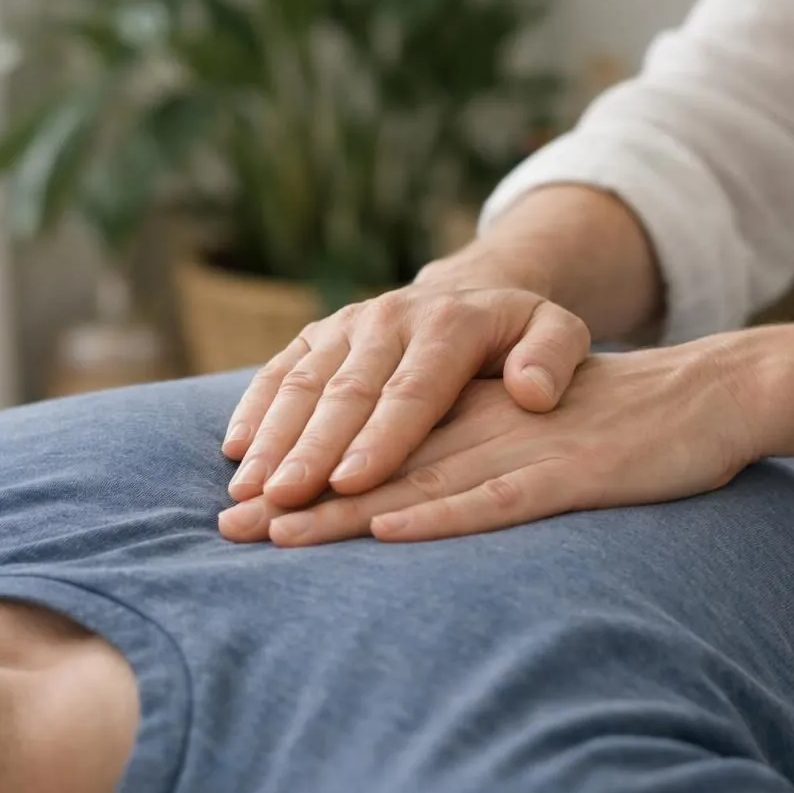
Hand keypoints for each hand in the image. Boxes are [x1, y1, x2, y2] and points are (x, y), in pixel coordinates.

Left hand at [218, 340, 762, 545]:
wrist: (711, 394)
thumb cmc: (619, 422)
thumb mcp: (532, 430)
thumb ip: (471, 448)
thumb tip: (401, 492)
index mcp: (470, 408)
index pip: (372, 438)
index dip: (304, 467)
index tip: (240, 502)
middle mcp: (484, 420)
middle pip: (379, 457)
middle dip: (301, 491)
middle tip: (229, 526)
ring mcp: (527, 444)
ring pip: (423, 476)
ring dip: (349, 510)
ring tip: (280, 535)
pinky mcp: (573, 470)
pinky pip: (500, 495)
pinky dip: (443, 514)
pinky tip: (392, 529)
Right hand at [222, 268, 591, 510]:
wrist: (472, 291)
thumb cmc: (518, 335)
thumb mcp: (559, 332)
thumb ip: (555, 356)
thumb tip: (533, 391)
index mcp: (448, 324)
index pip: (410, 391)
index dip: (379, 439)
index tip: (351, 484)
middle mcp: (390, 319)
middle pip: (345, 393)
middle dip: (310, 450)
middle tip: (282, 500)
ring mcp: (347, 325)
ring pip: (303, 384)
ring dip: (272, 438)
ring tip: (249, 491)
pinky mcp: (318, 334)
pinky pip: (278, 370)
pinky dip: (254, 409)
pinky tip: (234, 451)